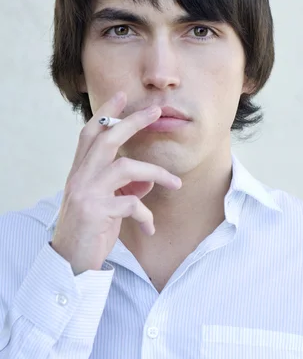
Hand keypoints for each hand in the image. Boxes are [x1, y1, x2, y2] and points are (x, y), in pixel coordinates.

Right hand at [51, 91, 181, 273]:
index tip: (122, 96)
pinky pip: (132, 204)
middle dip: (133, 122)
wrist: (71, 263)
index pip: (90, 134)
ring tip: (176, 184)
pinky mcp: (96, 212)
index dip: (106, 113)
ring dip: (156, 173)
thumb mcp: (106, 205)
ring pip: (126, 167)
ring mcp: (87, 193)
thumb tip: (149, 179)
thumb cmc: (90, 231)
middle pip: (107, 138)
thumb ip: (124, 187)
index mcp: (79, 172)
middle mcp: (80, 177)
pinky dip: (146, 215)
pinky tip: (150, 228)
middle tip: (156, 111)